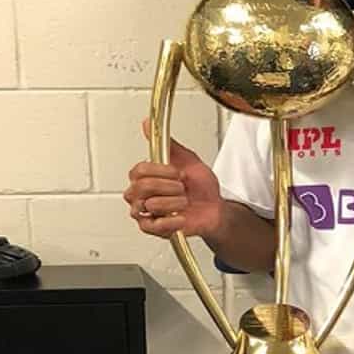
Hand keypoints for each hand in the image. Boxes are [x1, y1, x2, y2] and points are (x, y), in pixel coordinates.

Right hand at [123, 119, 224, 239]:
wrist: (214, 209)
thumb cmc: (200, 187)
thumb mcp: (188, 159)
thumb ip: (167, 144)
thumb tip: (147, 124)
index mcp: (146, 177)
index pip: (138, 171)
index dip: (160, 171)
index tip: (177, 172)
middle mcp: (142, 195)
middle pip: (140, 188)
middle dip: (168, 186)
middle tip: (182, 187)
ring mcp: (146, 213)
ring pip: (148, 206)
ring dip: (173, 203)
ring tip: (184, 202)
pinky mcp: (155, 230)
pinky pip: (153, 226)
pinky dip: (171, 220)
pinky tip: (182, 216)